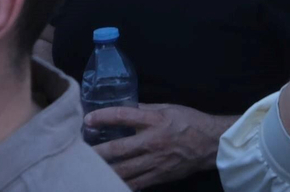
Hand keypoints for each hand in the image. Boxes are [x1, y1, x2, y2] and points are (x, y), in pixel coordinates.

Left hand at [86, 103, 226, 187]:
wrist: (211, 145)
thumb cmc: (190, 122)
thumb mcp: (168, 108)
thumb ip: (145, 108)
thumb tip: (124, 106)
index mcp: (154, 121)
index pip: (123, 116)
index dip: (103, 117)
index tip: (87, 119)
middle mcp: (152, 142)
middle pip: (118, 149)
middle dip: (96, 152)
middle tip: (77, 151)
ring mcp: (155, 162)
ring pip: (124, 171)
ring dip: (103, 171)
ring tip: (86, 170)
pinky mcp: (158, 177)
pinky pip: (135, 184)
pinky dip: (120, 184)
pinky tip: (106, 184)